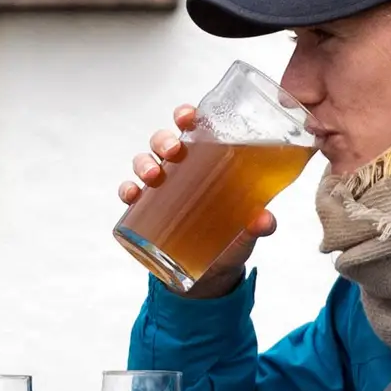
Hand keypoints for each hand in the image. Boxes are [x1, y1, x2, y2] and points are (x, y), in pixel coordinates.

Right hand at [116, 101, 273, 296]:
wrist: (214, 275)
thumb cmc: (233, 239)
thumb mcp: (249, 231)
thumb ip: (260, 224)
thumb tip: (264, 219)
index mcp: (208, 162)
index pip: (194, 129)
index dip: (186, 115)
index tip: (188, 117)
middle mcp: (181, 170)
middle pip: (164, 141)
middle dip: (163, 139)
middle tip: (173, 150)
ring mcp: (162, 190)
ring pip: (144, 162)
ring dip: (143, 163)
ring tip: (152, 175)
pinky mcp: (147, 212)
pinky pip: (130, 194)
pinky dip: (127, 190)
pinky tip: (132, 195)